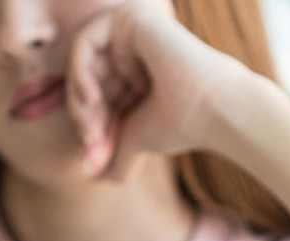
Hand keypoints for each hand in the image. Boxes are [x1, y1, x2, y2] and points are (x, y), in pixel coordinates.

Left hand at [66, 0, 251, 178]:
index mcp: (135, 67)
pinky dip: (78, 74)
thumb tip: (93, 174)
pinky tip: (89, 100)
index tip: (95, 152)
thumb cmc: (179, 126)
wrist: (211, 110)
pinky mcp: (129, 17)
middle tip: (92, 141)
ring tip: (91, 126)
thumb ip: (114, 156)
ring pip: (80, 62)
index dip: (88, 123)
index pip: (94, 91)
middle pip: (85, 77)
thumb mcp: (134, 141)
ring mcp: (130, 28)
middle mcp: (132, 44)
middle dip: (82, 115)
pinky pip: (83, 42)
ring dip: (78, 100)